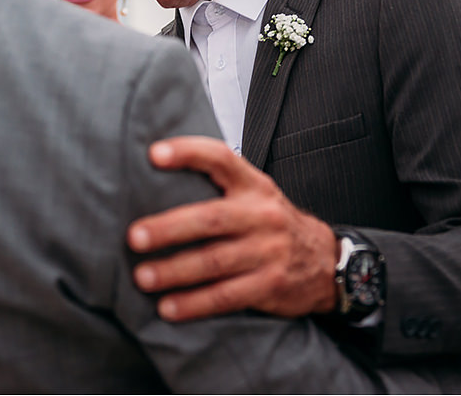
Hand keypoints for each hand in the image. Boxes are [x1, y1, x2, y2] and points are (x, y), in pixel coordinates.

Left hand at [127, 136, 337, 320]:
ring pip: (214, 261)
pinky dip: (194, 304)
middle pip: (210, 218)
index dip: (187, 153)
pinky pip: (226, 296)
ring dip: (175, 271)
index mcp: (253, 186)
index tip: (154, 154)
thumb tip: (156, 177)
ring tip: (143, 277)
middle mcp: (261, 215)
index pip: (220, 159)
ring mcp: (268, 251)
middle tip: (135, 237)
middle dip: (169, 228)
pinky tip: (169, 307)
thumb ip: (219, 184)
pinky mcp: (270, 285)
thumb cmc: (272, 224)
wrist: (325, 261)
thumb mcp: (255, 194)